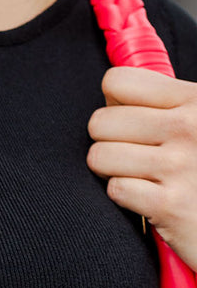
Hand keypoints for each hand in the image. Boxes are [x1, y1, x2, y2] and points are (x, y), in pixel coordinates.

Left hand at [86, 66, 196, 271]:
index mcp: (194, 100)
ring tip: (138, 177)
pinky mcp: (171, 205)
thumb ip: (160, 105)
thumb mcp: (196, 123)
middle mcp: (189, 126)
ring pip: (100, 156)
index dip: (114, 105)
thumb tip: (110, 97)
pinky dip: (124, 197)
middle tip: (133, 157)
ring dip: (111, 171)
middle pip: (100, 122)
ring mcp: (180, 166)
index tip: (130, 124)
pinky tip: (146, 198)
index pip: (118, 81)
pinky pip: (116, 189)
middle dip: (108, 142)